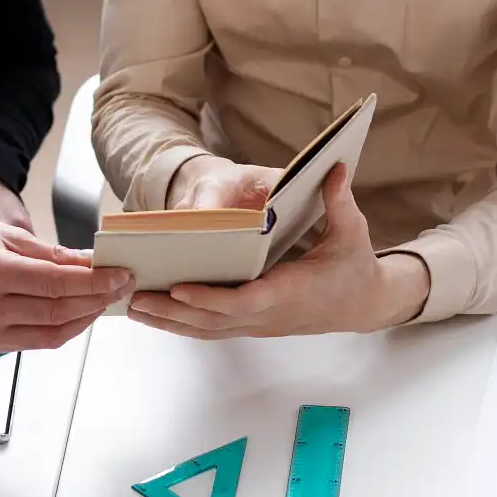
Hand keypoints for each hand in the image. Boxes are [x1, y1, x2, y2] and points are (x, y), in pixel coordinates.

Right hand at [0, 220, 135, 351]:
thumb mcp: (12, 236)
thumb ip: (53, 253)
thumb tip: (92, 262)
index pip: (54, 282)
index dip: (92, 281)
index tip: (119, 275)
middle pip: (58, 309)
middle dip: (97, 298)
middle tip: (122, 285)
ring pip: (54, 331)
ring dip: (87, 315)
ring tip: (107, 298)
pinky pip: (42, 341)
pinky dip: (69, 328)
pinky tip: (85, 312)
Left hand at [128, 165, 430, 338]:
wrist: (363, 304)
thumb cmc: (354, 267)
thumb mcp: (352, 232)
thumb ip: (339, 201)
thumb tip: (337, 168)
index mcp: (290, 291)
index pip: (245, 301)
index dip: (211, 298)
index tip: (180, 289)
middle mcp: (270, 314)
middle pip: (214, 319)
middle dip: (173, 311)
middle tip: (135, 296)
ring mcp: (260, 324)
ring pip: (208, 329)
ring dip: (170, 322)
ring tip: (133, 307)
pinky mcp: (253, 325)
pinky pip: (212, 329)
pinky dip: (183, 324)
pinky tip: (158, 314)